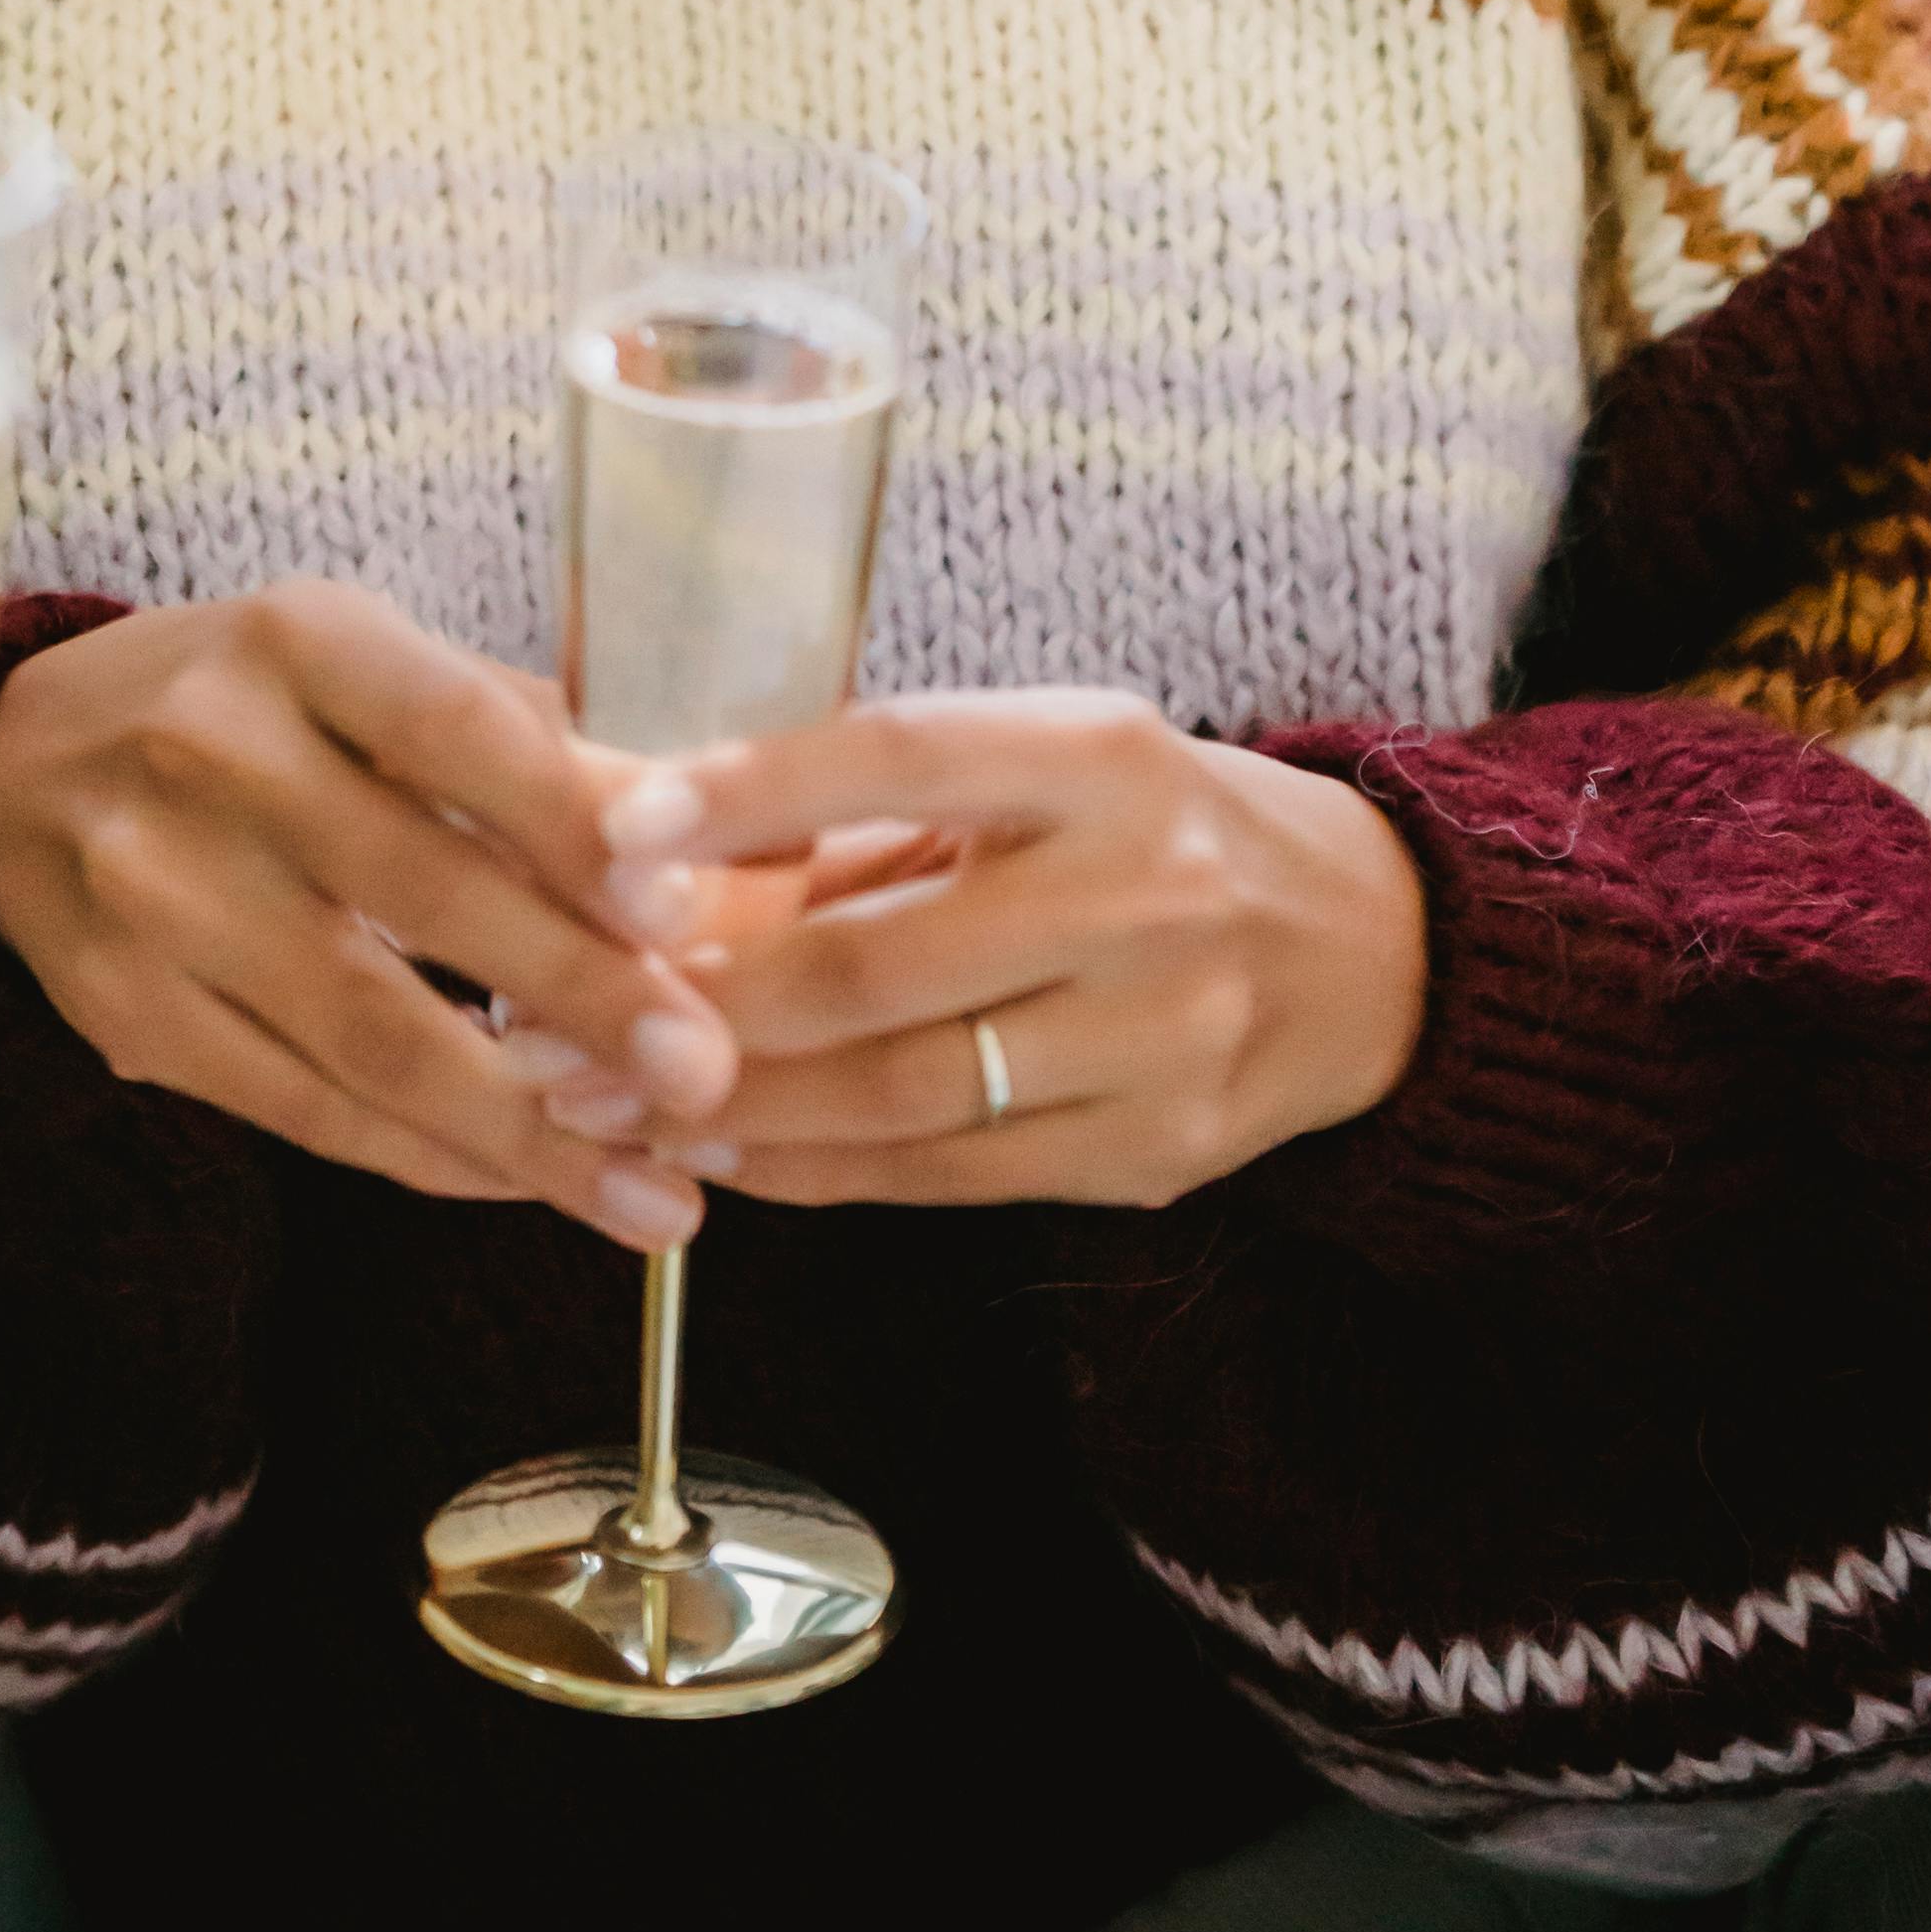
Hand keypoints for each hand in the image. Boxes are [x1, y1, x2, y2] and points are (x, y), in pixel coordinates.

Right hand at [0, 583, 736, 1246]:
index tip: (682, 910)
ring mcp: (149, 889)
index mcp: (296, 639)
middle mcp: (208, 751)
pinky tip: (527, 1182)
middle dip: (577, 997)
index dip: (567, 821)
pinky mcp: (121, 1008)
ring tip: (652, 1192)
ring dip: (522, 1127)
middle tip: (702, 1077)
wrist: (13, 762)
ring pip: (362, 1034)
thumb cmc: (246, 706)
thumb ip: (530, 748)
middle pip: (417, 889)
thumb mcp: (371, 670)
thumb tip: (709, 843)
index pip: (450, 727)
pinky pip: (300, 1108)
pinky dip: (427, 1157)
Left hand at [646, 693, 1427, 1209]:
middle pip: (882, 964)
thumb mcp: (1042, 767)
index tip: (617, 838)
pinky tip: (728, 1153)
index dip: (751, 795)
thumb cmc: (1155, 833)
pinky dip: (823, 1169)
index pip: (902, 757)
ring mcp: (1162, 1036)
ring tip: (608, 1105)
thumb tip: (656, 864)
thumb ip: (871, 817)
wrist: (1373, 950)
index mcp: (1101, 756)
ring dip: (735, 1108)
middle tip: (557, 1016)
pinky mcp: (1159, 1153)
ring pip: (905, 1093)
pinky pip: (954, 1174)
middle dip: (697, 1005)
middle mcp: (1142, 893)